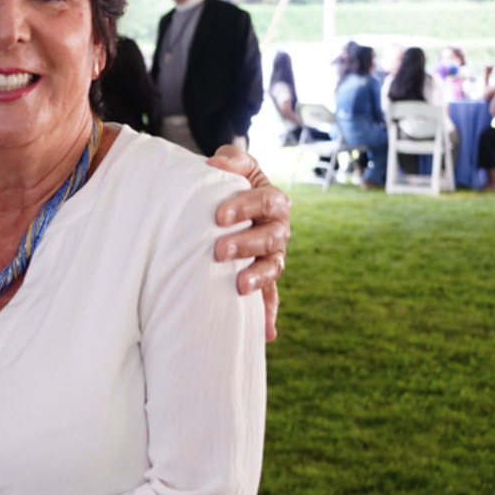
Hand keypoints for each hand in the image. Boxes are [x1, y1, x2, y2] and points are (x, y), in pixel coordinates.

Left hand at [207, 145, 288, 340]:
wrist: (223, 205)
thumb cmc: (227, 183)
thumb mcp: (231, 165)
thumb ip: (230, 159)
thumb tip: (215, 164)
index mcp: (273, 201)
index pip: (266, 201)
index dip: (245, 207)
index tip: (219, 216)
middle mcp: (278, 230)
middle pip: (271, 237)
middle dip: (247, 245)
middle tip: (220, 252)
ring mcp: (272, 256)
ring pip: (274, 268)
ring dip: (259, 279)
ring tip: (240, 287)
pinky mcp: (262, 278)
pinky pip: (270, 297)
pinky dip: (268, 314)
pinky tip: (266, 334)